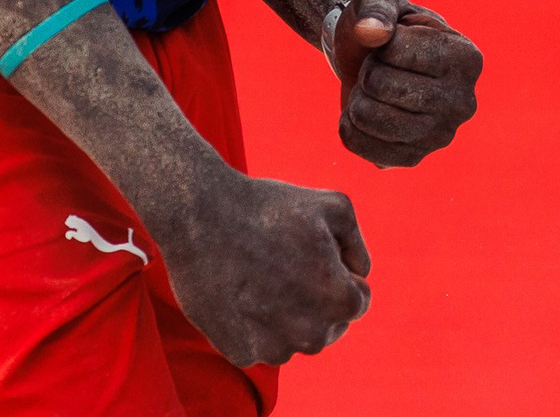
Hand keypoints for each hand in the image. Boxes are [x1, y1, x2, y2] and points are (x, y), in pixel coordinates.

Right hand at [160, 170, 372, 366]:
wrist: (201, 216)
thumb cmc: (269, 208)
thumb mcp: (334, 206)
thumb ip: (357, 246)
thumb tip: (358, 274)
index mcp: (341, 302)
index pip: (357, 299)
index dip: (337, 272)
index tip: (309, 252)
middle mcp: (313, 336)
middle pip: (326, 323)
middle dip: (314, 298)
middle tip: (282, 263)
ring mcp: (274, 350)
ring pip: (292, 337)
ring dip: (284, 315)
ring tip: (259, 275)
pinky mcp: (240, 353)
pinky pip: (259, 344)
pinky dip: (252, 324)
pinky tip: (239, 292)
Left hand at [329, 0, 481, 166]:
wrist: (373, 59)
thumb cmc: (383, 23)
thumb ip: (376, 5)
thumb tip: (371, 32)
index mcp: (467, 58)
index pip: (398, 51)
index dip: (379, 42)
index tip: (391, 41)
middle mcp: (463, 103)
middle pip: (383, 87)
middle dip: (367, 70)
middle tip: (378, 67)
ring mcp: (440, 136)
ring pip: (369, 118)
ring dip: (357, 97)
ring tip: (372, 89)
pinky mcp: (412, 158)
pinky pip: (360, 146)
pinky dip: (350, 125)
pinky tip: (366, 112)